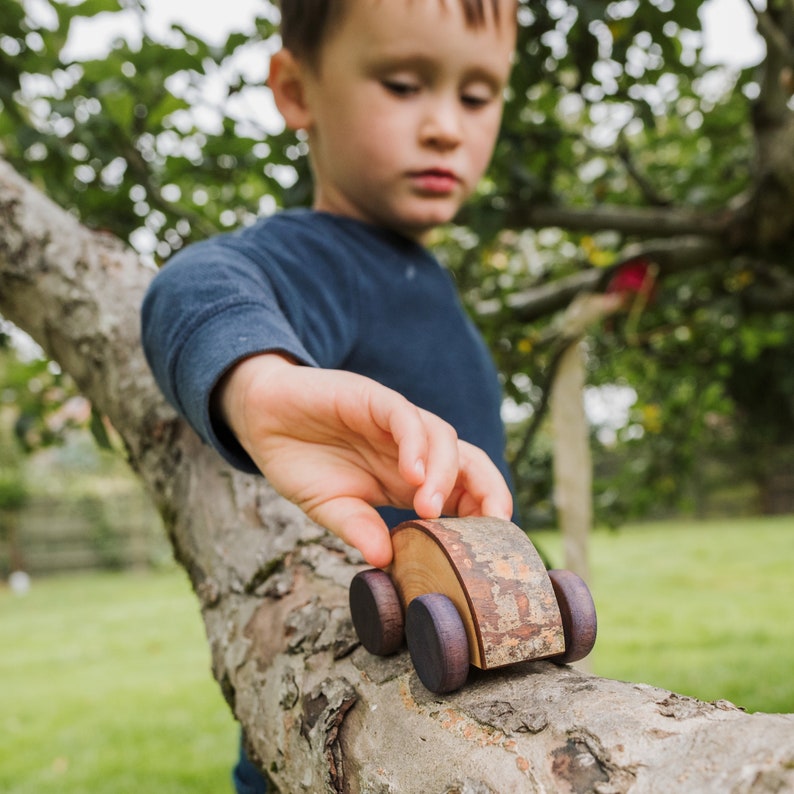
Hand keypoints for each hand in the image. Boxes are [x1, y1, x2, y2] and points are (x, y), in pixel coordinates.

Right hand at [215, 354, 512, 566]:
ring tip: (428, 509)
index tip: (489, 547)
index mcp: (408, 478)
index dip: (481, 513)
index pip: (462, 491)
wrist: (263, 419)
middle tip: (490, 525)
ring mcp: (396, 422)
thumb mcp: (330, 507)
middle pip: (469, 462)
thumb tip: (384, 560)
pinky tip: (410, 474)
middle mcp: (411, 449)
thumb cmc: (301, 461)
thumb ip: (358, 528)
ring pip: (443, 439)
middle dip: (487, 490)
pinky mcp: (374, 399)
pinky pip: (405, 417)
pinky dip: (414, 444)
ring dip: (442, 474)